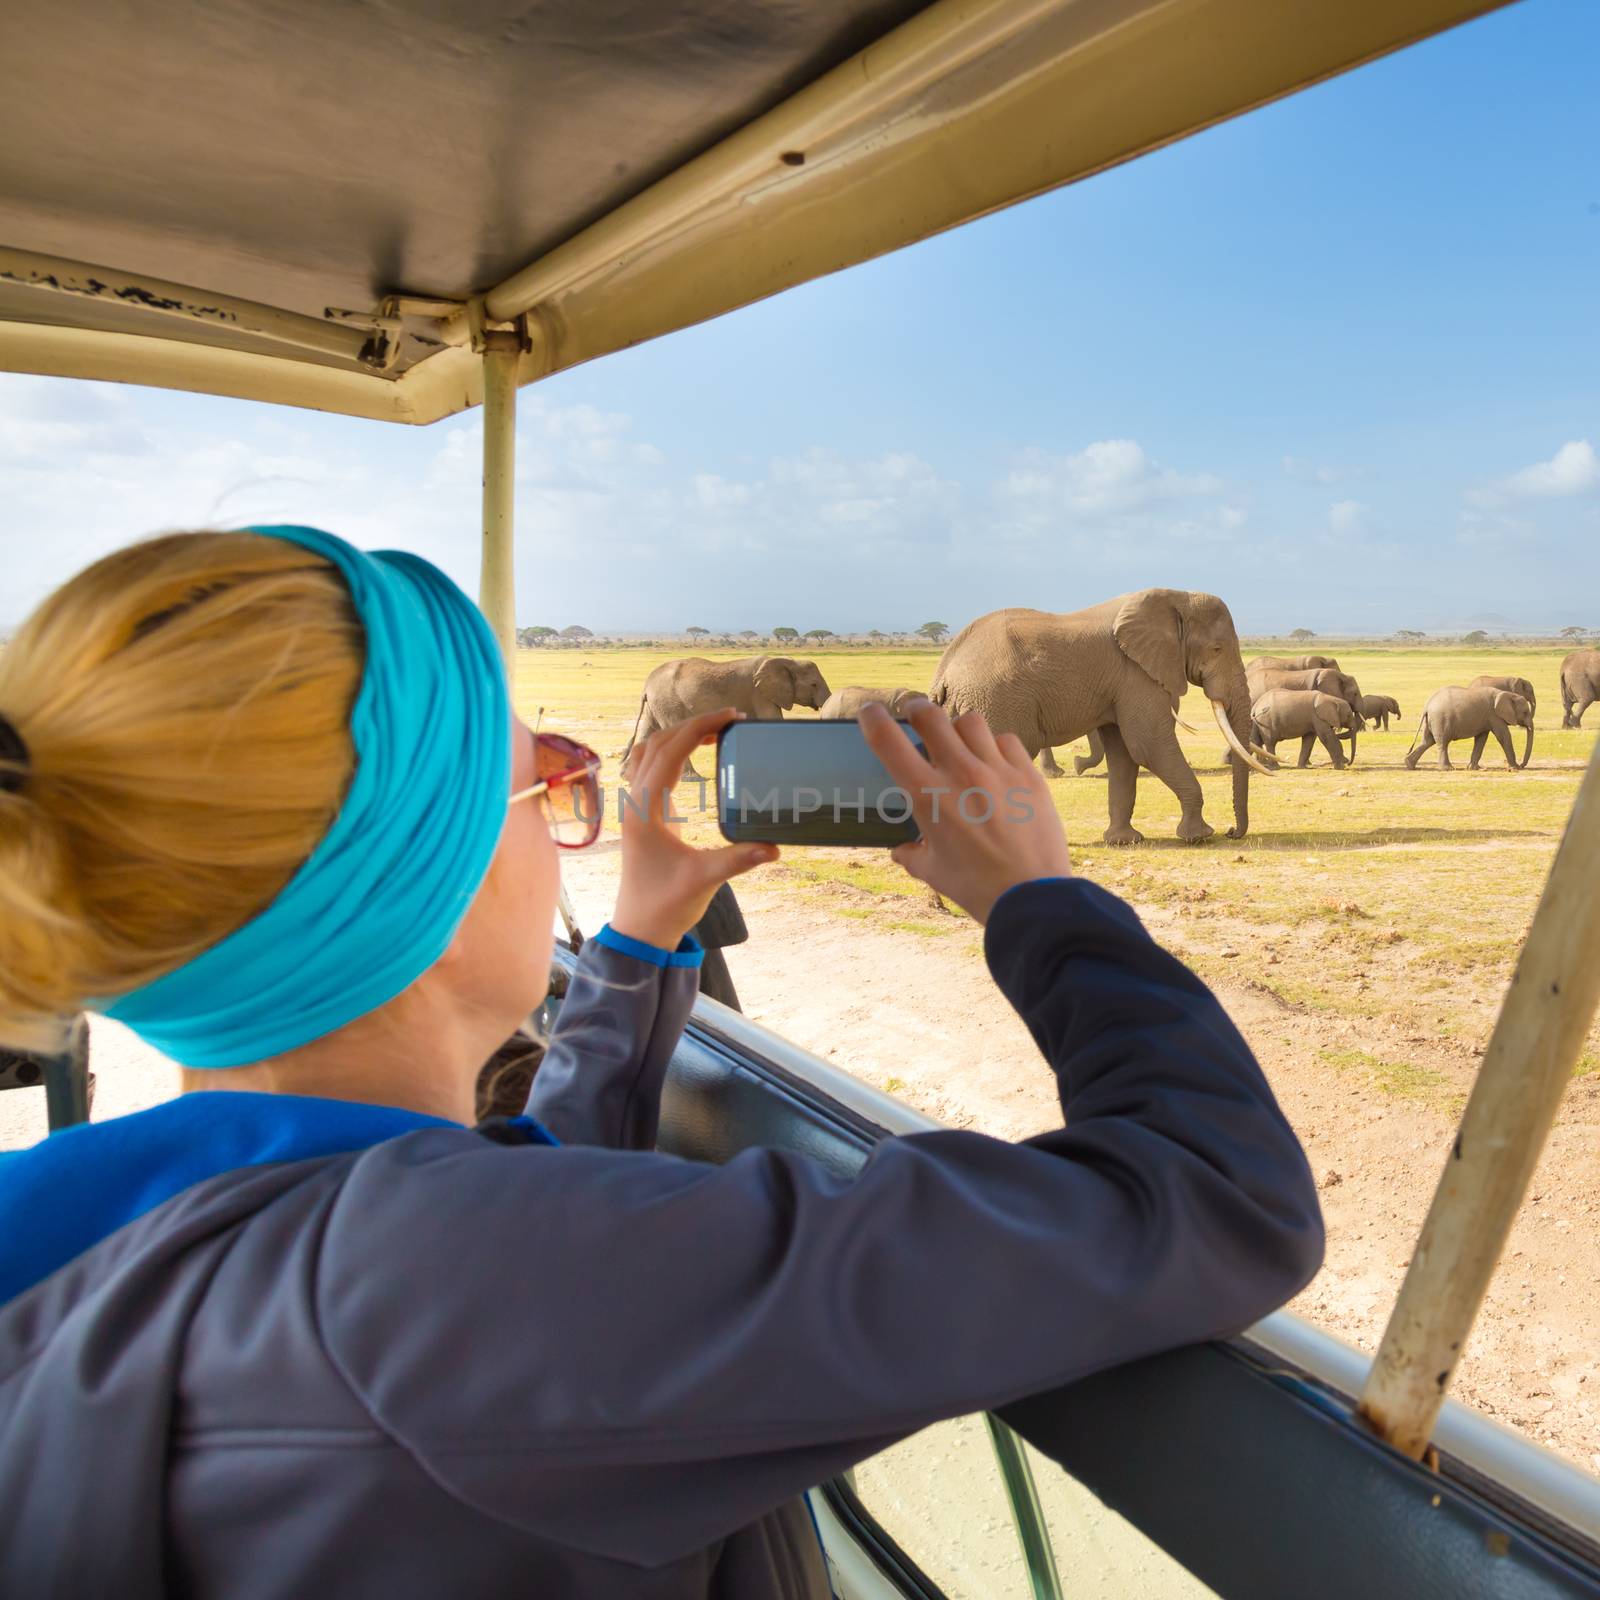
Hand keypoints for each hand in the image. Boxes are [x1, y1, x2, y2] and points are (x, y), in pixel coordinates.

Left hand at [610, 708, 778, 950]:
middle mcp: (634, 803)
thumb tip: (774, 846)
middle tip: (730, 721)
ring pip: (649, 753)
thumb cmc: (665, 905)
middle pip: (657, 744)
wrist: (640, 929)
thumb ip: (738, 859)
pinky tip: (696, 756)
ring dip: (679, 736)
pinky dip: (672, 753)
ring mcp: (635, 808)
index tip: (731, 717)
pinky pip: (650, 769)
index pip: (669, 752)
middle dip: (692, 725)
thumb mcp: (704, 880)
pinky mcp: (642, 815)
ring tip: (715, 731)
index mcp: (644, 810)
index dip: (700, 727)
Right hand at [858, 698, 1070, 923]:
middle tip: (915, 713)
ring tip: (960, 741)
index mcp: (927, 796)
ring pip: (971, 722)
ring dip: (958, 728)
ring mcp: (997, 771)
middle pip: (930, 715)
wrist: (1031, 896)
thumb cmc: (976, 887)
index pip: (888, 742)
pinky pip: (1007, 741)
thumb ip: (912, 856)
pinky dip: (996, 746)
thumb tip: (902, 851)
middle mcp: (960, 774)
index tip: (870, 714)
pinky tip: (995, 762)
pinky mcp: (1028, 776)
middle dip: (917, 709)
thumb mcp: (933, 873)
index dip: (873, 719)